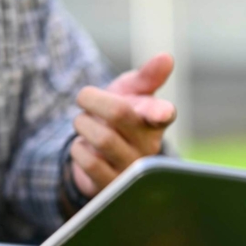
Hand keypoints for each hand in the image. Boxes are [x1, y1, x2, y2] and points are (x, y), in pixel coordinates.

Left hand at [70, 53, 177, 197]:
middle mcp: (149, 146)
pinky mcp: (114, 187)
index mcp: (156, 120)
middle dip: (93, 99)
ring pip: (102, 139)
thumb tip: (167, 58)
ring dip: (83, 124)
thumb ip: (147, 76)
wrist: (99, 153)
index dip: (161, 111)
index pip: (162, 113)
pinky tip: (83, 147)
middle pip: (119, 113)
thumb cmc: (120, 117)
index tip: (163, 112)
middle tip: (83, 97)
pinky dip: (78, 148)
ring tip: (83, 124)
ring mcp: (132, 169)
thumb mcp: (131, 93)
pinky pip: (90, 162)